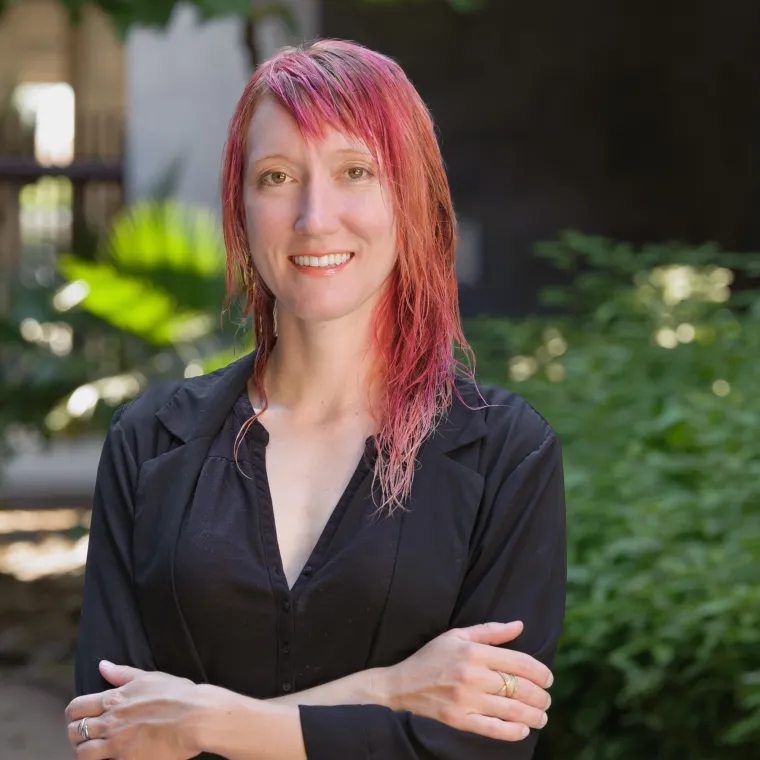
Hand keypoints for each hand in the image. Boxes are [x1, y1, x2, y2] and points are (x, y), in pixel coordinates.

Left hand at [64, 660, 204, 758]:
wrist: (196, 717)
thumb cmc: (177, 694)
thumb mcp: (149, 677)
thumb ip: (122, 674)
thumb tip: (102, 666)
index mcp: (114, 698)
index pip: (76, 707)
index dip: (73, 713)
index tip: (81, 715)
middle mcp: (110, 721)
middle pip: (73, 731)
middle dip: (76, 732)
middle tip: (89, 732)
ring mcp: (116, 743)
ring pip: (81, 753)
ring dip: (85, 751)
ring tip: (96, 748)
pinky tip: (110, 757)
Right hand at [385, 620, 552, 740]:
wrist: (401, 684)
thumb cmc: (431, 656)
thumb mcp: (457, 636)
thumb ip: (490, 631)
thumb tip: (519, 625)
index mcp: (474, 652)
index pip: (519, 662)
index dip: (540, 672)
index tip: (548, 678)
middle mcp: (473, 676)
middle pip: (520, 687)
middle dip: (541, 695)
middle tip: (547, 699)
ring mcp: (466, 700)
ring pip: (512, 709)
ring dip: (534, 714)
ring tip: (542, 716)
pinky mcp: (459, 720)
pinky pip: (493, 729)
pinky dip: (512, 731)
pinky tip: (523, 729)